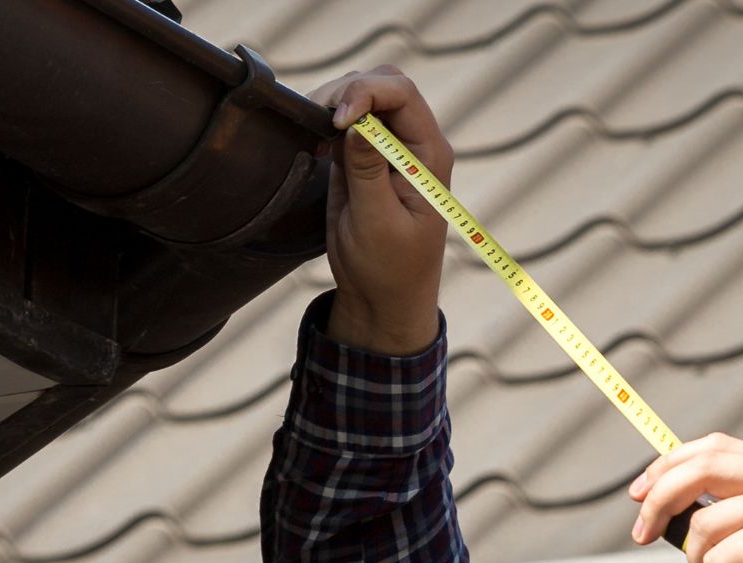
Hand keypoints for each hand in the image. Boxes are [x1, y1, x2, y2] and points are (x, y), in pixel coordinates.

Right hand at [307, 67, 451, 353]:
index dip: (366, 92)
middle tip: (318, 119)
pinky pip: (347, 121)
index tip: (337, 120)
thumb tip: (359, 123)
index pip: (403, 95)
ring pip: (363, 96)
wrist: (383, 298)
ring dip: (334, 103)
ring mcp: (389, 148)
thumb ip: (368, 171)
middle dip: (348, 90)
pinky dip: (326, 121)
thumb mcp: (377, 222)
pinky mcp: (364, 158)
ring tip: (313, 134)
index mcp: (429, 156)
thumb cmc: (389, 268)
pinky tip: (314, 146)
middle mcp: (413, 144)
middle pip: (385, 84)